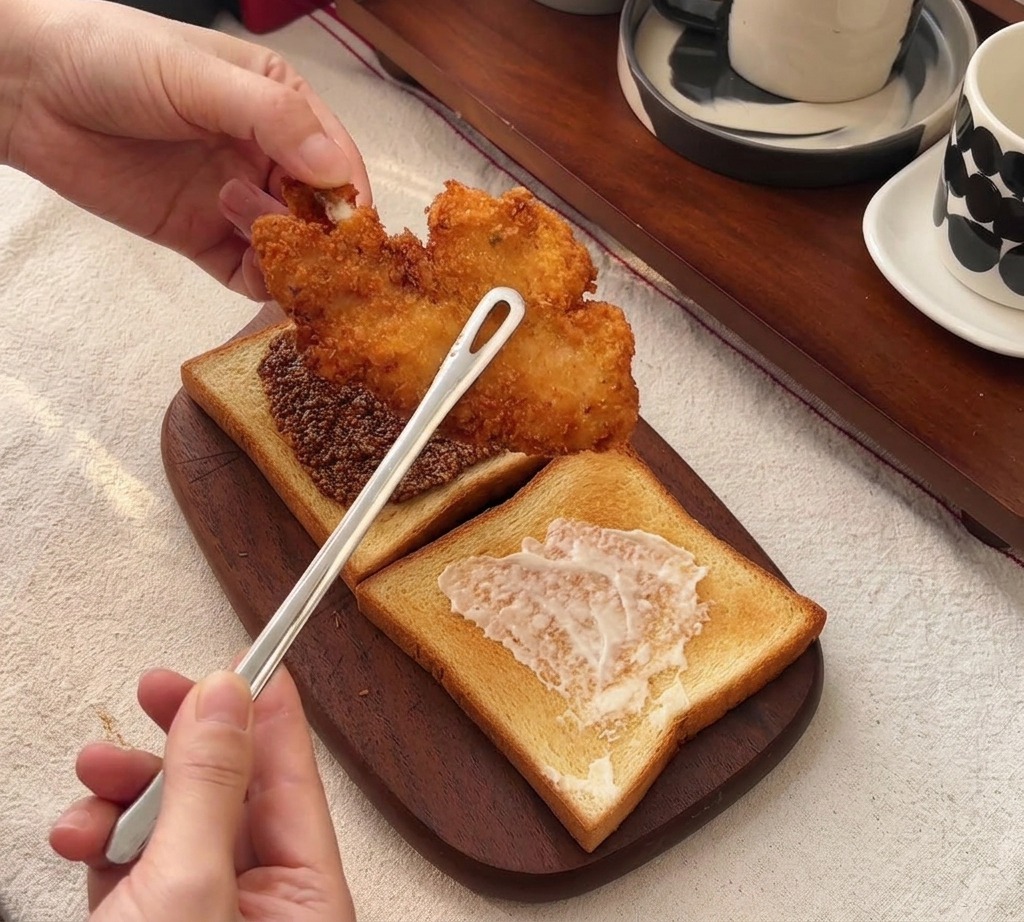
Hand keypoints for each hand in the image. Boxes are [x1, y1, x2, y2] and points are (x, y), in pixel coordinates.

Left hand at [0, 0, 369, 298]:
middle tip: (304, 243)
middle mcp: (267, 155)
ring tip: (241, 223)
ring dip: (287, 254)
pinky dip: (263, 282)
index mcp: (280, 106)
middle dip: (322, 234)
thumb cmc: (111, 58)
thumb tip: (339, 173)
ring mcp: (237, 200)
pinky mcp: (204, 239)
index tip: (350, 226)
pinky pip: (251, 274)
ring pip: (291, 248)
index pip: (337, 159)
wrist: (26, 89)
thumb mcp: (199, 76)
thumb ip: (273, 119)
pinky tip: (254, 270)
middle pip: (320, 211)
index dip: (348, 195)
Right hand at [50, 666, 355, 920]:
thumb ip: (208, 786)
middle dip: (182, 740)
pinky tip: (79, 832)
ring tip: (98, 769)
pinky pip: (132, 859)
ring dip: (127, 788)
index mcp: (303, 895)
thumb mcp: (189, 881)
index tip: (248, 655)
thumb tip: (225, 697)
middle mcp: (258, 901)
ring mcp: (198, 911)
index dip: (269, 710)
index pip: (294, 776)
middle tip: (157, 689)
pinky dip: (100, 836)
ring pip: (172, 818)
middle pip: (227, 788)